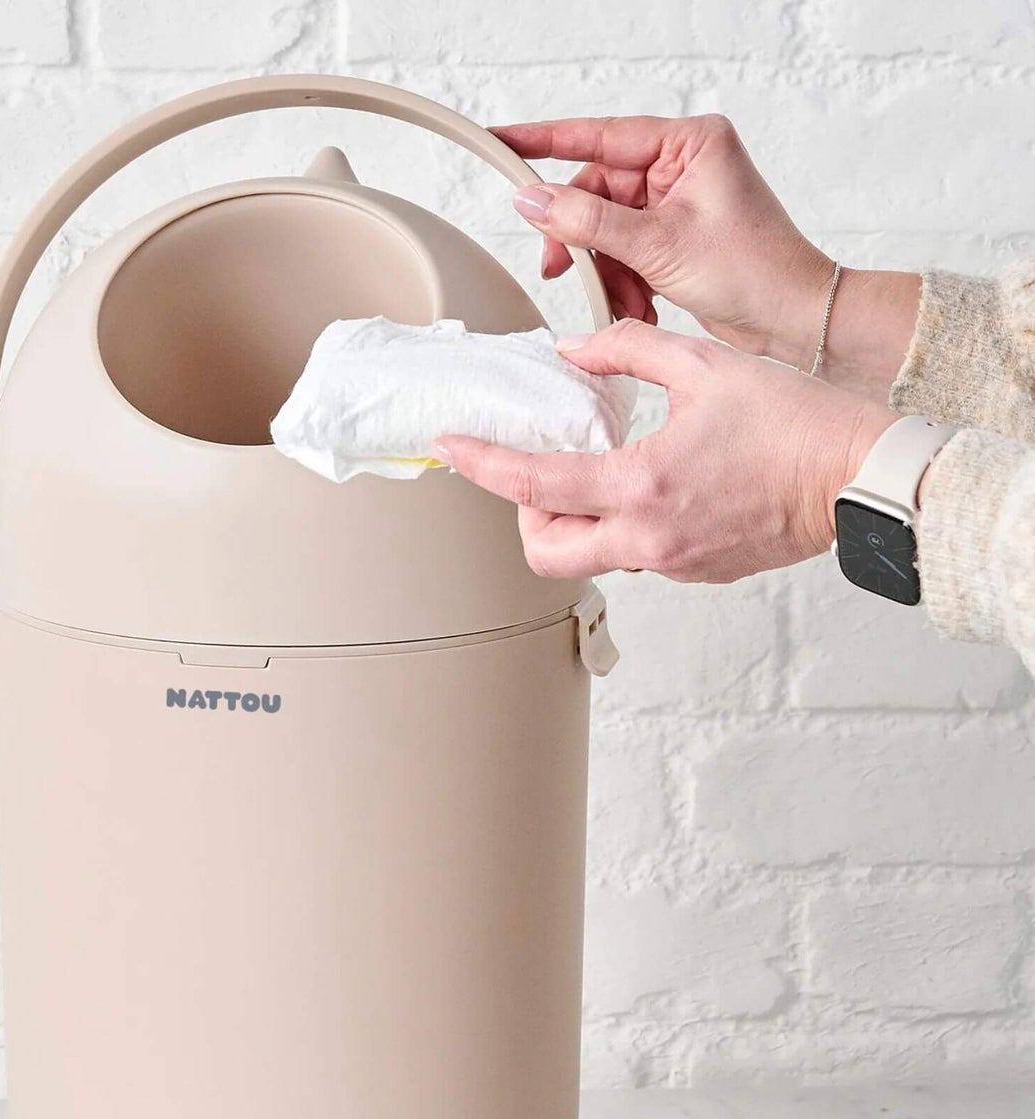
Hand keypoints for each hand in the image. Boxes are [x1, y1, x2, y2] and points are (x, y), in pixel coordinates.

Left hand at [432, 320, 896, 583]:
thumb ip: (627, 351)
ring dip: (574, 522)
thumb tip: (574, 352)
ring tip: (597, 472)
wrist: (862, 479)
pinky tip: (648, 486)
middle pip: (544, 553)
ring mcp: (673, 564)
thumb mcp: (705, 364)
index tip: (451, 447)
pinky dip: (621, 526)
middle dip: (525, 516)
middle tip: (539, 472)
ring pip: (589, 559)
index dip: (480, 465)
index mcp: (641, 486)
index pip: (532, 486)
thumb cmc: (797, 422)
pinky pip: (635, 557)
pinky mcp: (696, 572)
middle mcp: (648, 539)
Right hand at [491, 114, 918, 395]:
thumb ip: (588, 222)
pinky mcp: (673, 238)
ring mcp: (676, 203)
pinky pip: (623, 251)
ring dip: (602, 268)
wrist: (793, 321)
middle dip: (579, 236)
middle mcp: (682, 166)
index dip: (545, 141)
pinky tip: (633, 304)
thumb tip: (532, 200)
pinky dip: (620, 280)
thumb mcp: (659, 244)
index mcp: (689, 144)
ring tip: (614, 299)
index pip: (600, 136)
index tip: (502, 141)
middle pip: (597, 191)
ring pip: (605, 228)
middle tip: (560, 268)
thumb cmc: (753, 271)